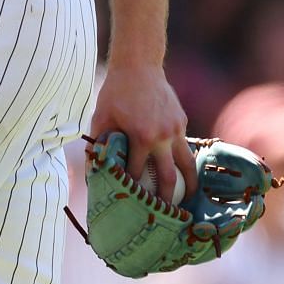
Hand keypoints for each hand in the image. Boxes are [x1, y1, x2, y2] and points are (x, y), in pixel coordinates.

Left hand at [88, 54, 194, 194]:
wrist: (139, 66)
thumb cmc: (115, 92)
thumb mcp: (101, 117)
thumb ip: (101, 143)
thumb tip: (95, 167)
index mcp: (142, 137)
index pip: (137, 173)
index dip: (132, 189)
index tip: (131, 204)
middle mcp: (163, 137)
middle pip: (169, 178)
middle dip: (167, 200)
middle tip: (167, 217)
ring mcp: (176, 130)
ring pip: (187, 165)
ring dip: (188, 186)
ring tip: (188, 202)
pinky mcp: (182, 123)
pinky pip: (185, 147)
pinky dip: (185, 162)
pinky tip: (184, 173)